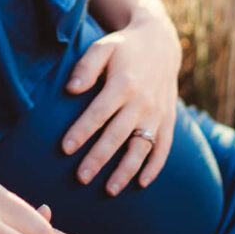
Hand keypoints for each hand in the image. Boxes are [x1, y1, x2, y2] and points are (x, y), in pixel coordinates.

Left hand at [61, 13, 181, 193]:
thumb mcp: (103, 47)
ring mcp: (158, 114)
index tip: (65, 148)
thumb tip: (71, 89)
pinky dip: (155, 167)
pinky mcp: (169, 121)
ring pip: (141, 147)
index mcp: (124, 83)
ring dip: (126, 170)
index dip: (82, 131)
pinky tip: (142, 184)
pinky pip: (163, 148)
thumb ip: (86, 66)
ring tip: (110, 190)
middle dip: (99, 158)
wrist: (161, 43)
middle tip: (81, 178)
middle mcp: (142, 102)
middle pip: (117, 135)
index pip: (99, 113)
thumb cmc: (124, 48)